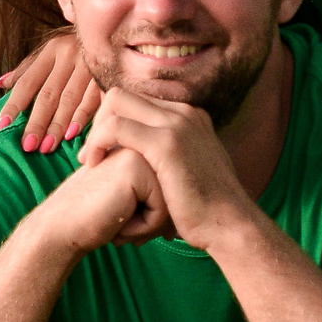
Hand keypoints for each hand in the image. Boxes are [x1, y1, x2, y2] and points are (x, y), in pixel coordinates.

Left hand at [0, 30, 101, 152]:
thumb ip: (26, 68)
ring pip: (70, 100)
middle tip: (27, 145)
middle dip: (37, 122)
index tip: (1, 125)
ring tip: (47, 146)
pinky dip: (83, 117)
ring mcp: (90, 65)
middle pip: (48, 94)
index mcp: (51, 51)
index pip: (28, 82)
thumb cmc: (76, 46)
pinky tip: (73, 134)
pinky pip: (93, 100)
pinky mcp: (108, 75)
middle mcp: (69, 56)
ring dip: (58, 125)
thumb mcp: (50, 51)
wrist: (117, 27)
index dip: (14, 104)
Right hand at [36, 147, 167, 255]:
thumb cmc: (100, 216)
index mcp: (146, 142)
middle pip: (177, 190)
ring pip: (173, 199)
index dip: (156, 212)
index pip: (175, 185)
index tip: (125, 214)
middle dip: (157, 216)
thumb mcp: (138, 197)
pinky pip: (163, 207)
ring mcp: (139, 148)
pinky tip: (119, 224)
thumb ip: (161, 188)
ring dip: (150, 222)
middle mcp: (144, 141)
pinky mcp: (135, 164)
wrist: (65, 227)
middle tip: (123, 219)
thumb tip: (195, 210)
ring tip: (122, 223)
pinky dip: (143, 225)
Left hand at [79, 89, 248, 245]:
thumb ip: (174, 157)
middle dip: (99, 121)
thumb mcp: (191, 172)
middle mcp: (184, 112)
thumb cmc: (207, 210)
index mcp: (189, 116)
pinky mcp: (167, 143)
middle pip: (122, 95)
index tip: (103, 150)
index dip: (112, 121)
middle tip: (91, 155)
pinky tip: (95, 164)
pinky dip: (98, 141)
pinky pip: (116, 126)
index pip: (136, 101)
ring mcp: (177, 124)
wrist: (231, 226)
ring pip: (116, 102)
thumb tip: (154, 162)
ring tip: (90, 161)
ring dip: (96, 130)